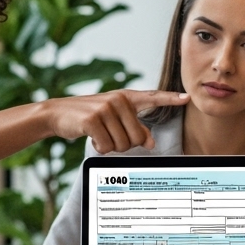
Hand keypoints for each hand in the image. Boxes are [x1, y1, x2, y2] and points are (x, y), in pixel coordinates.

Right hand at [44, 90, 189, 153]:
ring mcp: (106, 108)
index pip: (153, 97)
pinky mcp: (93, 119)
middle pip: (138, 137)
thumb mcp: (113, 119)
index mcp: (126, 98)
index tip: (186, 98)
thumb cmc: (90, 117)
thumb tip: (151, 142)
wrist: (58, 113)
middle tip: (110, 135)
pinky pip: (107, 146)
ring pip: (123, 144)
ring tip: (99, 134)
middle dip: (125, 144)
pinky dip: (100, 147)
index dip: (170, 98)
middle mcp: (119, 100)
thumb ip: (134, 128)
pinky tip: (91, 137)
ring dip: (110, 146)